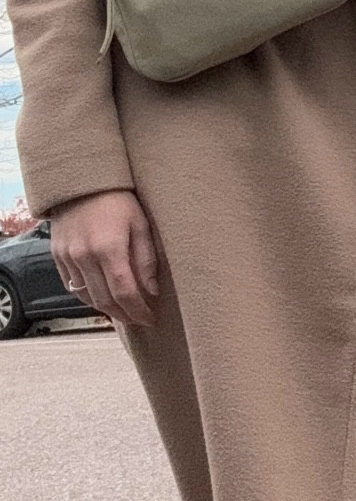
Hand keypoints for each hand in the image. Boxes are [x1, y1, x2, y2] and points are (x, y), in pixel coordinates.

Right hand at [50, 189, 160, 327]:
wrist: (82, 181)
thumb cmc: (118, 199)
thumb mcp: (141, 224)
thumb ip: (147, 259)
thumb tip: (152, 291)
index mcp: (109, 248)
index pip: (125, 292)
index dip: (138, 310)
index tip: (150, 318)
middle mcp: (84, 256)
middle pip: (105, 300)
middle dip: (124, 315)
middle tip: (139, 320)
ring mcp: (68, 257)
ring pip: (86, 296)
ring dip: (106, 310)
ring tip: (123, 313)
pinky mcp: (58, 255)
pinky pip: (71, 286)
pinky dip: (88, 297)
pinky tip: (102, 299)